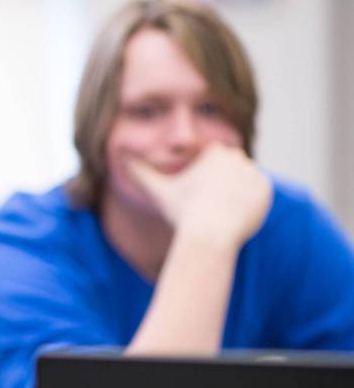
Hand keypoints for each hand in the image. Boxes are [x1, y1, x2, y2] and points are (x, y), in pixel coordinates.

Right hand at [128, 143, 271, 246]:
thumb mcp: (157, 190)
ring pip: (240, 186)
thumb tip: (122, 158)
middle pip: (227, 176)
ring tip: (219, 215)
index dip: (202, 186)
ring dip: (233, 197)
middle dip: (219, 190)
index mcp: (214, 152)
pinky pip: (256, 197)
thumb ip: (140, 172)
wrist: (210, 234)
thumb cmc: (182, 212)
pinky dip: (246, 206)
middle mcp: (237, 157)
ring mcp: (254, 172)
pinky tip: (233, 216)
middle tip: (207, 209)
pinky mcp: (266, 189)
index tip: (197, 200)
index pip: (210, 168)